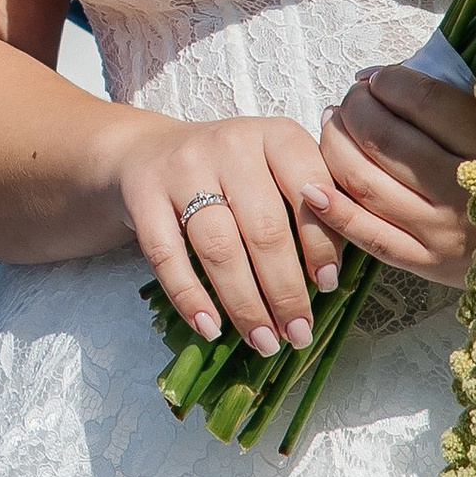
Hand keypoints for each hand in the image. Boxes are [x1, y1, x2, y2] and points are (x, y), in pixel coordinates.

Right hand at [112, 110, 343, 353]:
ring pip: (219, 248)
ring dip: (245, 304)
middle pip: (265, 228)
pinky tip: (210, 328)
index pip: (309, 188)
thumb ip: (309, 203)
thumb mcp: (275, 167)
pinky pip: (167, 256)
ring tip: (264, 342)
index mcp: (275, 134)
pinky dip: (190, 298)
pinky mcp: (143, 193)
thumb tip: (332, 278)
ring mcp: (183, 167)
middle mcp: (230, 143)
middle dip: (286, 291)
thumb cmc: (232, 171)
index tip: (327, 286)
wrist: (149, 150)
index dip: (322, 242)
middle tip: (298, 333)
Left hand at [320, 63, 475, 281]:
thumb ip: (453, 97)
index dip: (387, 81)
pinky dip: (332, 209)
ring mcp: (441, 231)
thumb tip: (379, 77)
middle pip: (383, 138)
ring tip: (332, 127)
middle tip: (350, 100)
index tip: (376, 78)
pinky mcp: (427, 264)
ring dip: (335, 147)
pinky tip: (312, 186)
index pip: (421, 99)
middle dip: (354, 109)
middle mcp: (463, 189)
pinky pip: (368, 235)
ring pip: (365, 182)